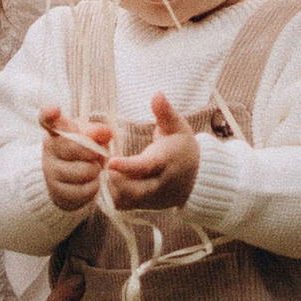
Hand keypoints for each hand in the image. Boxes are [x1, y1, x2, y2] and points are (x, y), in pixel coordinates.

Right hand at [38, 104, 109, 215]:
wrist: (68, 182)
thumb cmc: (81, 152)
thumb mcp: (89, 137)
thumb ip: (98, 132)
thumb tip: (107, 132)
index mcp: (56, 131)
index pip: (47, 119)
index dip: (50, 114)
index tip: (55, 110)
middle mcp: (49, 150)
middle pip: (76, 147)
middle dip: (94, 151)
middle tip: (96, 153)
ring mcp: (50, 172)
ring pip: (84, 171)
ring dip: (95, 170)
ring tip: (93, 168)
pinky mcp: (57, 192)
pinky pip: (84, 190)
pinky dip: (93, 186)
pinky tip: (90, 182)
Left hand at [105, 93, 199, 215]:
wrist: (197, 176)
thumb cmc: (182, 147)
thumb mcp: (178, 126)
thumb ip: (165, 112)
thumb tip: (157, 94)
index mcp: (166, 162)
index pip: (146, 167)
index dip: (128, 166)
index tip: (111, 162)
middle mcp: (160, 183)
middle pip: (135, 190)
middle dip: (116, 180)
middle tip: (103, 165)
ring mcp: (153, 198)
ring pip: (128, 200)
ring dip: (113, 188)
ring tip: (104, 171)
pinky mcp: (146, 206)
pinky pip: (126, 206)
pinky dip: (114, 196)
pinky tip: (109, 181)